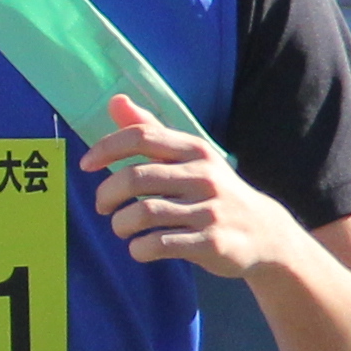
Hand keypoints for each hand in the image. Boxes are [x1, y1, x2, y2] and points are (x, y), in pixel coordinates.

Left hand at [83, 97, 295, 277]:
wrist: (264, 234)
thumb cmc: (214, 192)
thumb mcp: (191, 157)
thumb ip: (153, 131)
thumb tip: (115, 101)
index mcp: (195, 150)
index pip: (142, 137)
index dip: (107, 148)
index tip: (86, 164)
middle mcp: (203, 176)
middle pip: (136, 177)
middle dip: (107, 194)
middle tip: (102, 206)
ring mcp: (209, 211)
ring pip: (144, 213)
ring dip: (121, 224)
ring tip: (122, 228)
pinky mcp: (211, 243)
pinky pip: (160, 245)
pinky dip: (139, 249)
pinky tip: (139, 248)